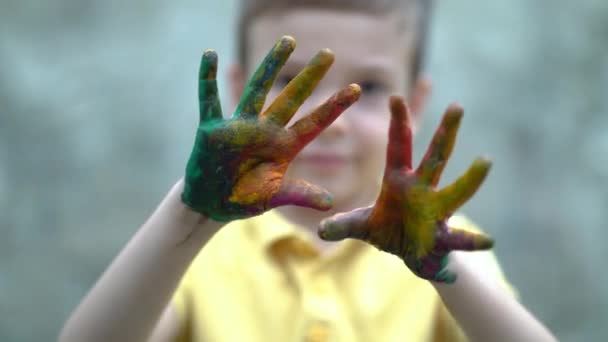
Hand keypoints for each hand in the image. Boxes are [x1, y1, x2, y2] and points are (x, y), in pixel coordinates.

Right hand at [182, 36, 360, 221]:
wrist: (212, 203)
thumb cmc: (245, 198)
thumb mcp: (273, 196)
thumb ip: (299, 194)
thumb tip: (331, 204)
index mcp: (283, 147)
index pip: (314, 123)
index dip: (334, 107)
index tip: (357, 89)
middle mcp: (265, 130)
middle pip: (292, 98)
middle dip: (310, 77)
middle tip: (330, 53)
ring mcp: (239, 126)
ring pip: (258, 90)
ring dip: (272, 65)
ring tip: (288, 41)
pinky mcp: (212, 129)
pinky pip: (209, 100)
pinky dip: (208, 79)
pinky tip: (210, 54)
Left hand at [318, 97, 492, 282]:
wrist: (412, 254)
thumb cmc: (388, 230)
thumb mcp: (361, 226)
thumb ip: (343, 224)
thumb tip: (320, 229)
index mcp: (399, 181)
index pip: (399, 146)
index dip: (398, 122)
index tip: (395, 96)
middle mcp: (422, 190)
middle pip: (435, 157)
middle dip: (445, 133)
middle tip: (457, 106)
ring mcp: (436, 211)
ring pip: (456, 192)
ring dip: (470, 178)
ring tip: (485, 160)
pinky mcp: (444, 236)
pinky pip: (459, 238)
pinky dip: (472, 241)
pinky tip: (489, 241)